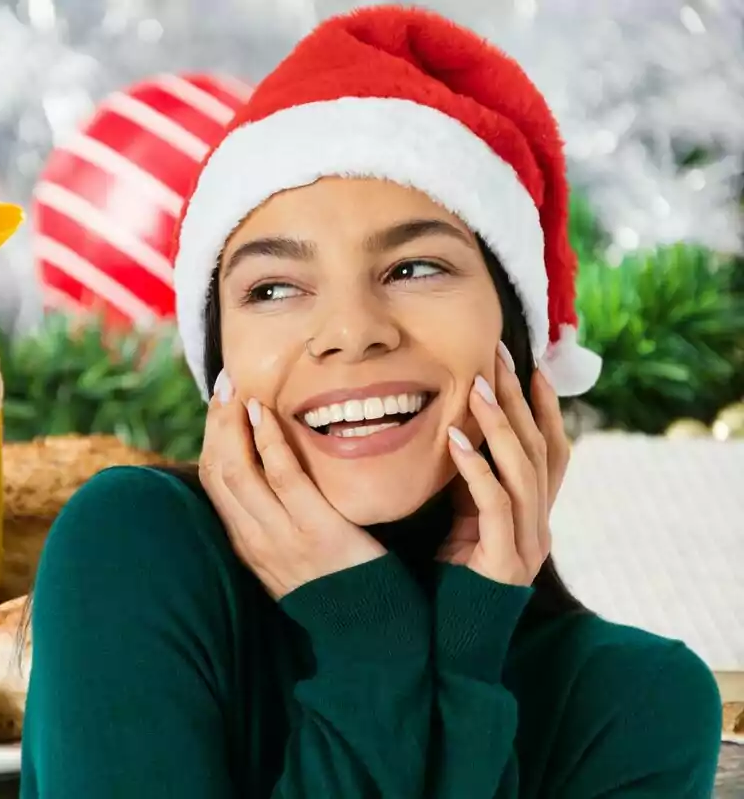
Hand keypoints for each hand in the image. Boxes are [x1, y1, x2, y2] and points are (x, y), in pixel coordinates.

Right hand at [198, 373, 386, 598]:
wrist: (371, 638)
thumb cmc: (341, 592)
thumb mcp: (295, 561)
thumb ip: (280, 525)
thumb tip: (277, 485)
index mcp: (247, 545)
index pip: (213, 483)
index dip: (210, 438)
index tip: (219, 403)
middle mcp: (253, 540)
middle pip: (217, 471)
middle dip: (216, 423)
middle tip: (224, 383)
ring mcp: (280, 537)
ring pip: (237, 470)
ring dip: (234, 423)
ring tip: (238, 389)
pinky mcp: (315, 532)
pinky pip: (282, 477)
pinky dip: (269, 442)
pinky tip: (266, 414)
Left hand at [439, 343, 569, 586]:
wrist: (454, 647)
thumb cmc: (452, 584)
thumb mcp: (464, 525)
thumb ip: (471, 488)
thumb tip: (458, 436)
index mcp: (534, 517)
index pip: (551, 452)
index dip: (545, 408)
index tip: (529, 365)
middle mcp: (539, 527)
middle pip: (541, 451)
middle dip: (520, 400)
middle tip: (499, 357)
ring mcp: (526, 545)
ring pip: (523, 472)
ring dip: (501, 424)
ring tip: (477, 387)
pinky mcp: (503, 561)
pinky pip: (495, 504)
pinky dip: (476, 468)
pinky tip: (457, 439)